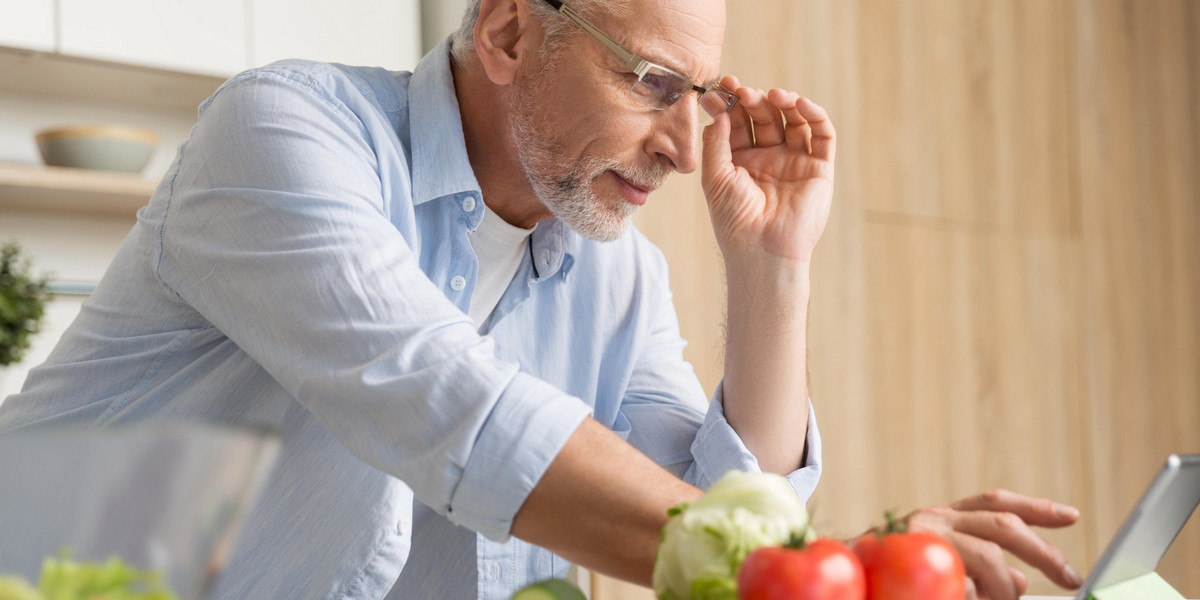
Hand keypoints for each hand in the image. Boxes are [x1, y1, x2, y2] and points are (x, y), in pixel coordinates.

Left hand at [701, 75, 834, 263]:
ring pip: (794, 120)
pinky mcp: (819, 168)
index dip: (731, 103)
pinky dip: (814, 115)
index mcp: (742, 160)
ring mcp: (795, 161)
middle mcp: (769, 158)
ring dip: (785, 102)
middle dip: (754, 100)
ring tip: (772, 95)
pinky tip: (799, 105)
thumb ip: (717, 141)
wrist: (761, 250)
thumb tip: (720, 110)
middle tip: (742, 91)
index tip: (721, 86)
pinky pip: (822, 135)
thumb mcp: (715, 176)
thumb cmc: (734, 219)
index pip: (739, 122)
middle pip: (765, 117)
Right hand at [898, 489, 1083, 599]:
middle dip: (1042, 551)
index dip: (1035, 508)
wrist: (844, 581)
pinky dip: (974, 596)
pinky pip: (961, 583)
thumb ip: (983, 567)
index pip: (994, 503)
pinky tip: (969, 597)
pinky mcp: (914, 562)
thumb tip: (1024, 582)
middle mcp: (931, 519)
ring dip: (1007, 588)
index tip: (1072, 516)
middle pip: (1001, 525)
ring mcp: (921, 540)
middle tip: (1070, 577)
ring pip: (987, 556)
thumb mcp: (944, 566)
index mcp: (942, 517)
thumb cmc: (894, 577)